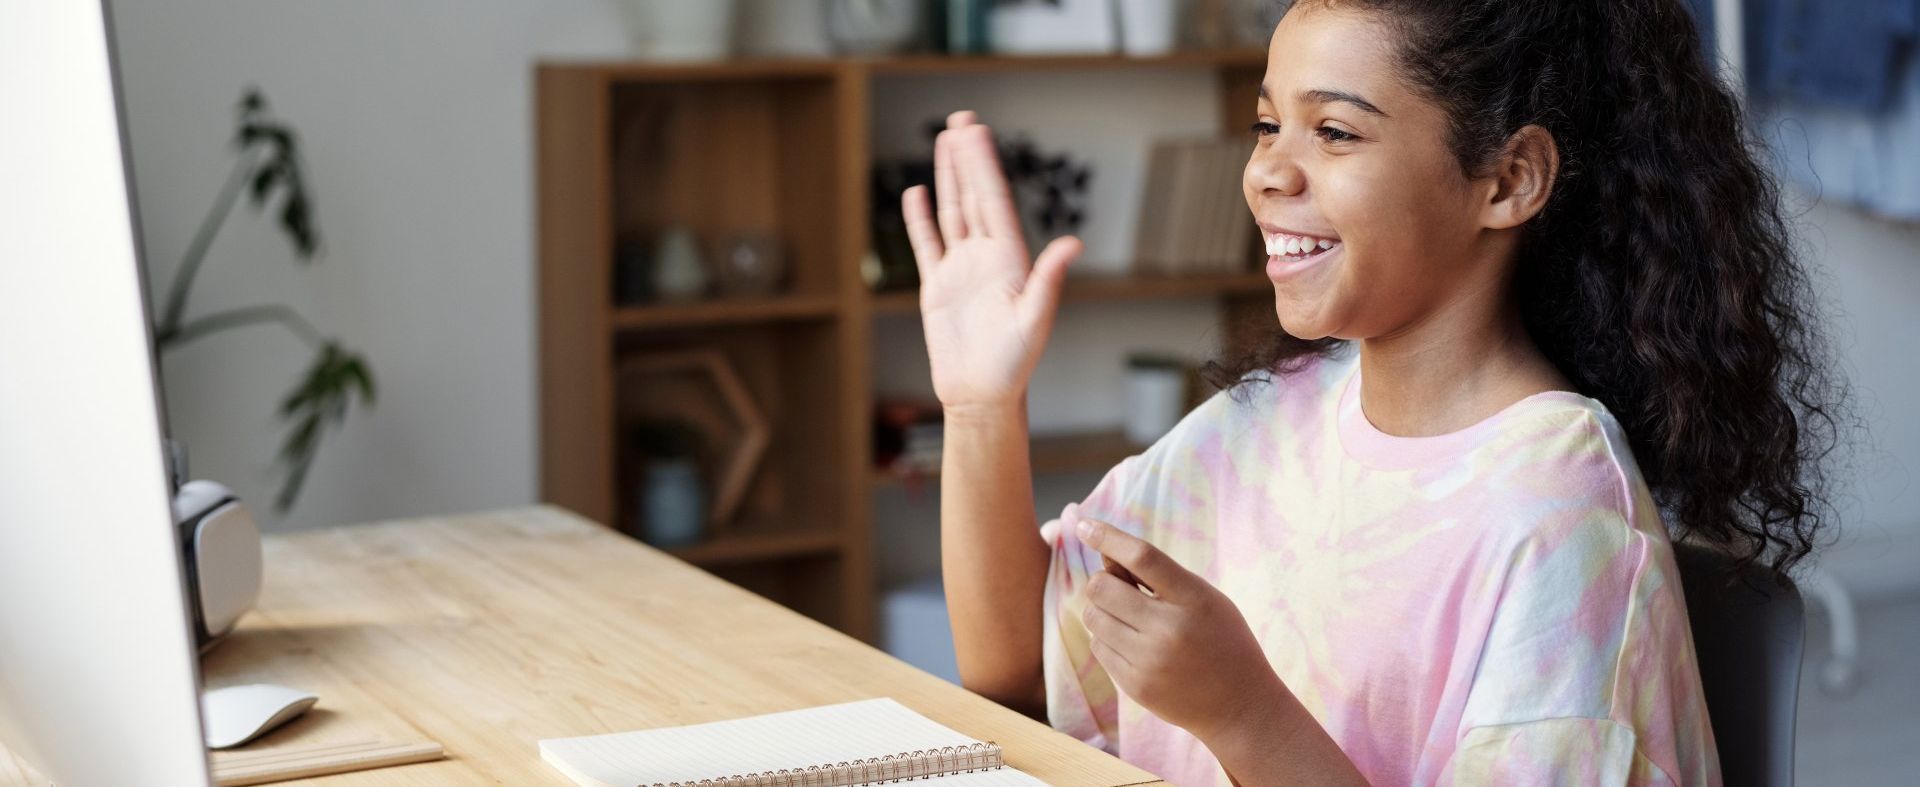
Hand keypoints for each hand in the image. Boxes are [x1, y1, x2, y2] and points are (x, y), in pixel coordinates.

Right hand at [901, 111, 1083, 411]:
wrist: (982, 395)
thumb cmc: (1014, 364)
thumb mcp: (1034, 319)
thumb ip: (1049, 279)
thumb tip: (1074, 243)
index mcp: (1010, 259)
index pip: (994, 201)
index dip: (985, 165)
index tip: (976, 132)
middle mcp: (986, 257)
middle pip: (974, 196)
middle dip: (968, 158)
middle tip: (961, 120)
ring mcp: (961, 269)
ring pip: (953, 212)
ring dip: (949, 177)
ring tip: (945, 142)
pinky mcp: (938, 287)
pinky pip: (928, 245)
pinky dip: (920, 219)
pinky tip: (918, 192)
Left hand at [1075, 517, 1284, 742]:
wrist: (1239, 705)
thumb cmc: (1222, 640)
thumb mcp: (1203, 598)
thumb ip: (1157, 576)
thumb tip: (1104, 554)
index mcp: (1194, 598)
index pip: (1143, 556)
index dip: (1109, 537)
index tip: (1084, 525)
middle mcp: (1170, 629)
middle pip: (1102, 587)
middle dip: (1104, 582)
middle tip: (1123, 590)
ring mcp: (1150, 661)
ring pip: (1093, 617)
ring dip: (1103, 612)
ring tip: (1133, 620)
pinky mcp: (1136, 685)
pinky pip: (1098, 647)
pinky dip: (1109, 639)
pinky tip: (1136, 646)